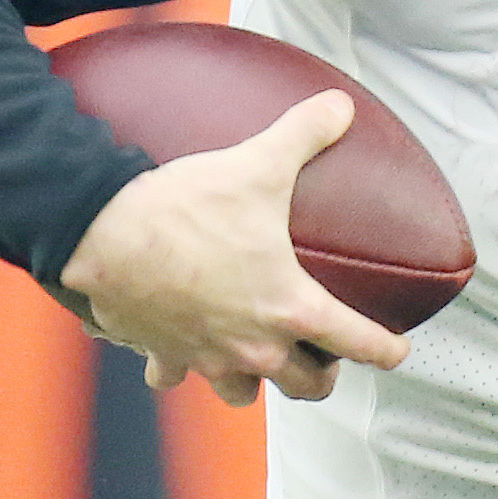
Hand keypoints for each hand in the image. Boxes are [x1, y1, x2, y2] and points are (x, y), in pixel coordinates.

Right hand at [59, 92, 410, 405]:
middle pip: (304, 385)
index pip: (359, 343)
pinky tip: (180, 354)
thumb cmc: (185, 206)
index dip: (387, 349)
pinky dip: (180, 369)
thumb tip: (339, 105)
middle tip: (323, 359)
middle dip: (319, 377)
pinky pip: (175, 376)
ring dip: (255, 382)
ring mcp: (207, 356)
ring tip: (259, 362)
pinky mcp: (163, 353)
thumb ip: (305, 134)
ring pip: (243, 393)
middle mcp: (254, 345)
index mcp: (291, 307)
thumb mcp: (257, 164)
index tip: (397, 351)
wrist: (100, 232)